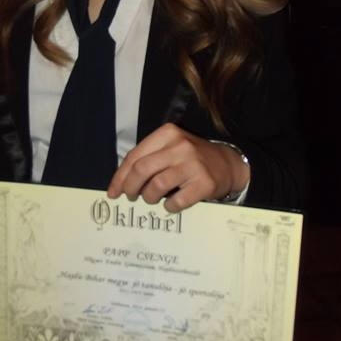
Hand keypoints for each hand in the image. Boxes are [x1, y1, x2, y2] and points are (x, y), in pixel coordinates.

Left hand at [107, 123, 248, 212]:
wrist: (227, 164)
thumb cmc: (191, 158)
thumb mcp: (170, 148)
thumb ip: (148, 158)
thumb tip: (121, 182)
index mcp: (167, 133)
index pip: (135, 156)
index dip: (120, 176)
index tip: (113, 191)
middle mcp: (180, 146)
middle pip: (142, 170)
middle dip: (130, 187)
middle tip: (130, 197)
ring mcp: (193, 164)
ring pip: (156, 186)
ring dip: (149, 197)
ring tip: (151, 199)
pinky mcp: (204, 183)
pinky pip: (176, 201)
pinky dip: (169, 206)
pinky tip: (170, 204)